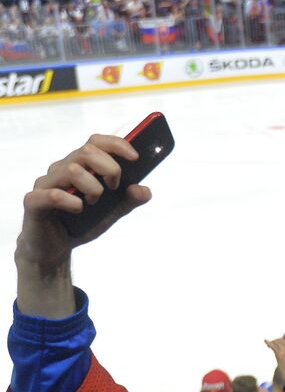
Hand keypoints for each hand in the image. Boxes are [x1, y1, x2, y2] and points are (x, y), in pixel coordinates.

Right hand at [17, 136, 151, 317]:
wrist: (54, 249)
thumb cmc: (80, 224)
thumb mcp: (111, 213)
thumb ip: (128, 200)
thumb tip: (144, 190)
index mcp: (80, 165)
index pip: (96, 142)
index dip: (117, 144)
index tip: (135, 158)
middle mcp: (61, 169)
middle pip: (87, 151)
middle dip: (110, 168)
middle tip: (114, 188)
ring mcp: (46, 184)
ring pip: (72, 169)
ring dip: (93, 187)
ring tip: (93, 203)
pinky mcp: (33, 201)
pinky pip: (53, 194)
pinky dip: (72, 202)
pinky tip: (79, 209)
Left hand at [264, 333, 284, 382]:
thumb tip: (282, 354)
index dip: (279, 341)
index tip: (275, 344)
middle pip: (281, 340)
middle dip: (275, 341)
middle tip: (270, 345)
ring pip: (276, 342)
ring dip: (271, 342)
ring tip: (268, 346)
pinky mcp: (280, 354)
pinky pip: (273, 345)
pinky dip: (268, 343)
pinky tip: (265, 341)